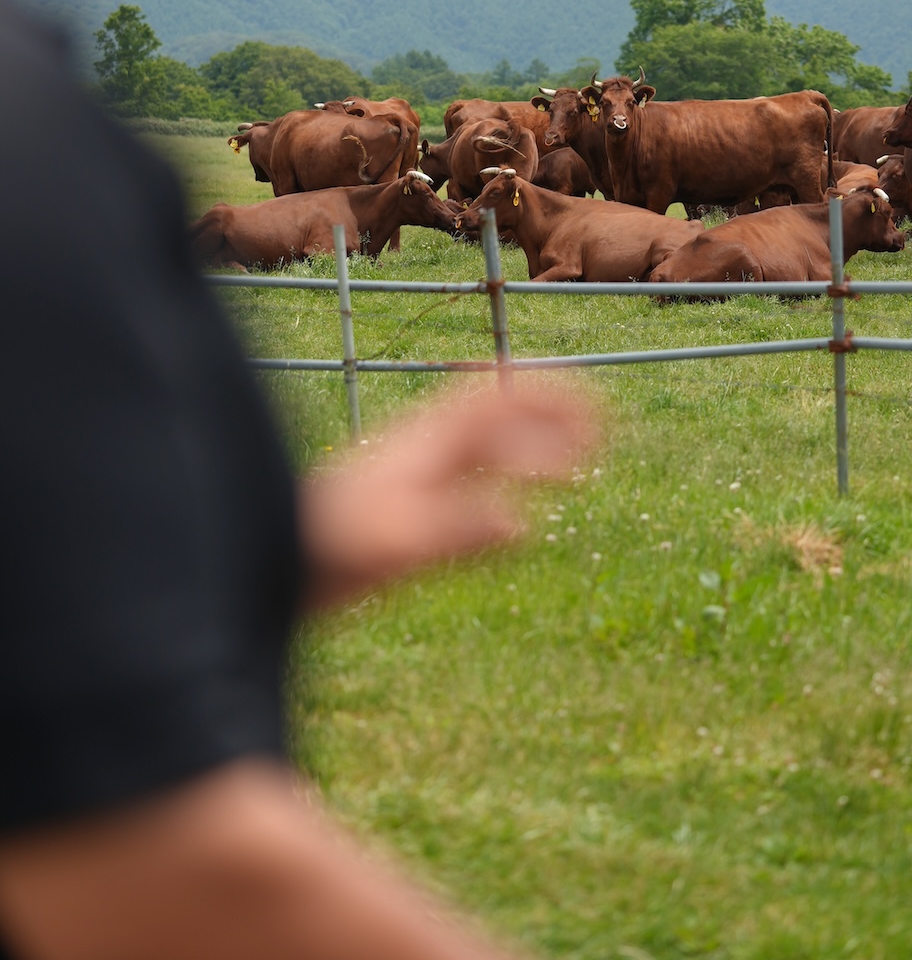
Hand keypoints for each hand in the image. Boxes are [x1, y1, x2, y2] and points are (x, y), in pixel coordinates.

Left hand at [299, 377, 598, 609]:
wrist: (260, 557)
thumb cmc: (325, 551)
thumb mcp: (395, 546)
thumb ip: (456, 530)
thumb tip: (521, 522)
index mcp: (428, 442)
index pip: (501, 402)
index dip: (553, 403)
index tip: (600, 420)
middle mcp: (422, 445)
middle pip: (498, 408)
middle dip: (552, 411)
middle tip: (602, 429)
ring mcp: (410, 470)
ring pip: (483, 438)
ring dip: (531, 441)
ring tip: (571, 463)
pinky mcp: (398, 499)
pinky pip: (466, 471)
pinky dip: (503, 475)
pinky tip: (510, 509)